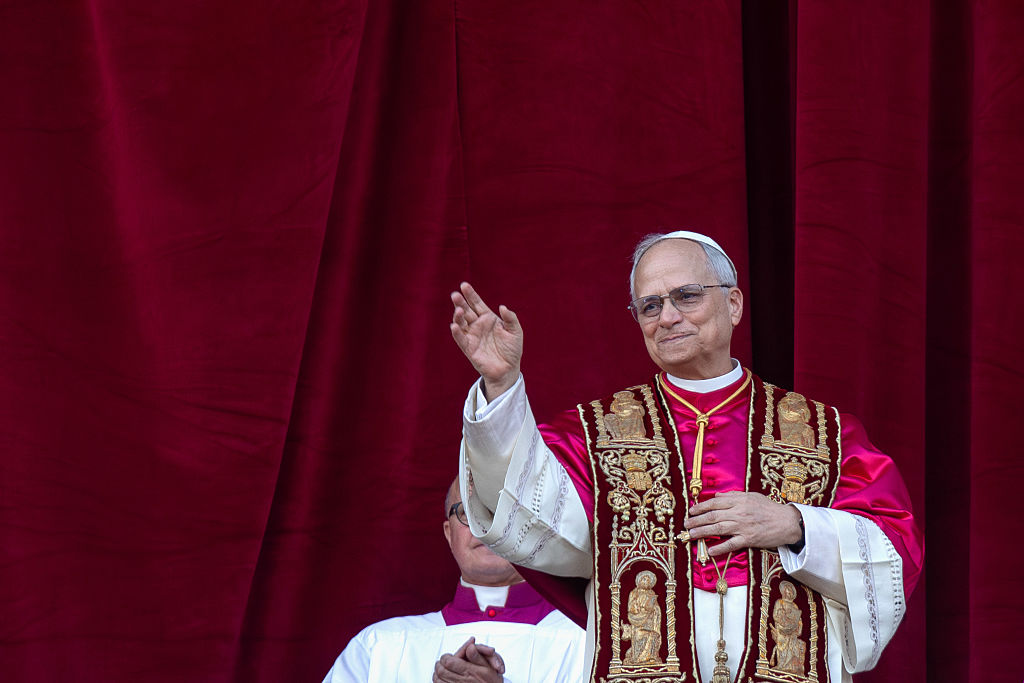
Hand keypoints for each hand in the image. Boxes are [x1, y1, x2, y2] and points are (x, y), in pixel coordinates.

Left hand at [432, 637, 505, 681]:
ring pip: (438, 680)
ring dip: (437, 673)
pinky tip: (442, 679)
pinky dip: (439, 682)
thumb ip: (477, 656)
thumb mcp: (489, 667)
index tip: (448, 656)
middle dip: (440, 664)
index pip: (448, 662)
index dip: (446, 657)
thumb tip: (470, 646)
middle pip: (441, 670)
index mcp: (469, 672)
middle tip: (443, 662)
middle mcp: (462, 681)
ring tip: (441, 670)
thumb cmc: (491, 682)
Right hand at [450, 282, 522, 399]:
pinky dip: (457, 332)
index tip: (464, 285)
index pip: (477, 303)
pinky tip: (454, 325)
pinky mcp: (469, 348)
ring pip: (461, 323)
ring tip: (458, 310)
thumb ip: (511, 318)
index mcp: (488, 318)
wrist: (508, 369)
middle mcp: (478, 325)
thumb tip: (502, 307)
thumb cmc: (512, 349)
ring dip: (458, 316)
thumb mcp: (515, 331)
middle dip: (460, 303)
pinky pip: (460, 339)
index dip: (470, 295)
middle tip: (455, 295)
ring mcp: (472, 336)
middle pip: (466, 311)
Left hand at [684, 491, 802, 556]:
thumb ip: (732, 496)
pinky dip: (720, 547)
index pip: (714, 503)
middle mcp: (739, 513)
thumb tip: (716, 496)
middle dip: (697, 520)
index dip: (700, 507)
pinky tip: (709, 550)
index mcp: (739, 501)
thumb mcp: (751, 496)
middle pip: (713, 516)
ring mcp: (743, 527)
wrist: (787, 522)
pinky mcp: (749, 540)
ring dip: (702, 532)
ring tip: (691, 535)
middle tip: (686, 525)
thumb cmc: (769, 508)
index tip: (691, 511)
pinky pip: (731, 544)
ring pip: (718, 529)